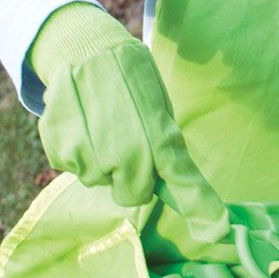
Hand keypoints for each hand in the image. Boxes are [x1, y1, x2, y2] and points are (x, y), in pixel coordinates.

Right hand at [33, 3, 230, 252]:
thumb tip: (178, 187)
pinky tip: (81, 122)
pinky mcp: (59, 147)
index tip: (219, 231)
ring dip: (101, 162)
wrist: (84, 46)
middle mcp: (126, 148)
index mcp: (158, 134)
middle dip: (132, 177)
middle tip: (126, 140)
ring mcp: (90, 150)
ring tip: (100, 124)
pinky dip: (76, 151)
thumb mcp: (158, 105)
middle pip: (132, 194)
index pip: (183, 178)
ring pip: (98, 181)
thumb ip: (166, 147)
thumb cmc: (130, 80)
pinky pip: (72, 167)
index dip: (202, 207)